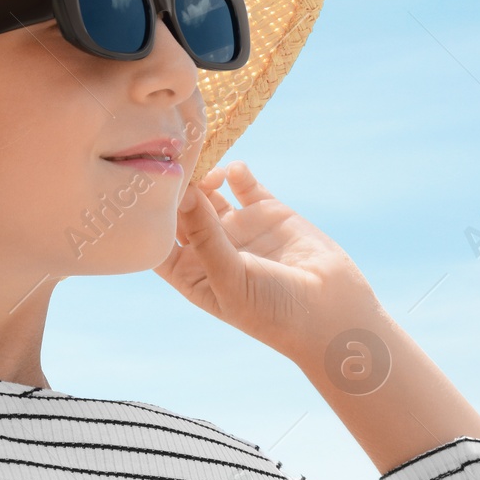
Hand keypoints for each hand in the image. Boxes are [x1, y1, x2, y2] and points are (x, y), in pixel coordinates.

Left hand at [153, 160, 389, 362]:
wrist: (333, 313)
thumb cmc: (272, 312)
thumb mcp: (230, 278)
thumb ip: (205, 236)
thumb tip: (184, 193)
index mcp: (192, 273)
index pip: (158, 239)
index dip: (150, 218)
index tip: (147, 193)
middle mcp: (210, 248)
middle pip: (182, 210)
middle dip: (177, 189)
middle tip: (177, 166)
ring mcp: (238, 228)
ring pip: (210, 192)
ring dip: (204, 176)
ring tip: (207, 170)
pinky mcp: (266, 212)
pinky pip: (243, 184)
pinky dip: (236, 172)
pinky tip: (233, 170)